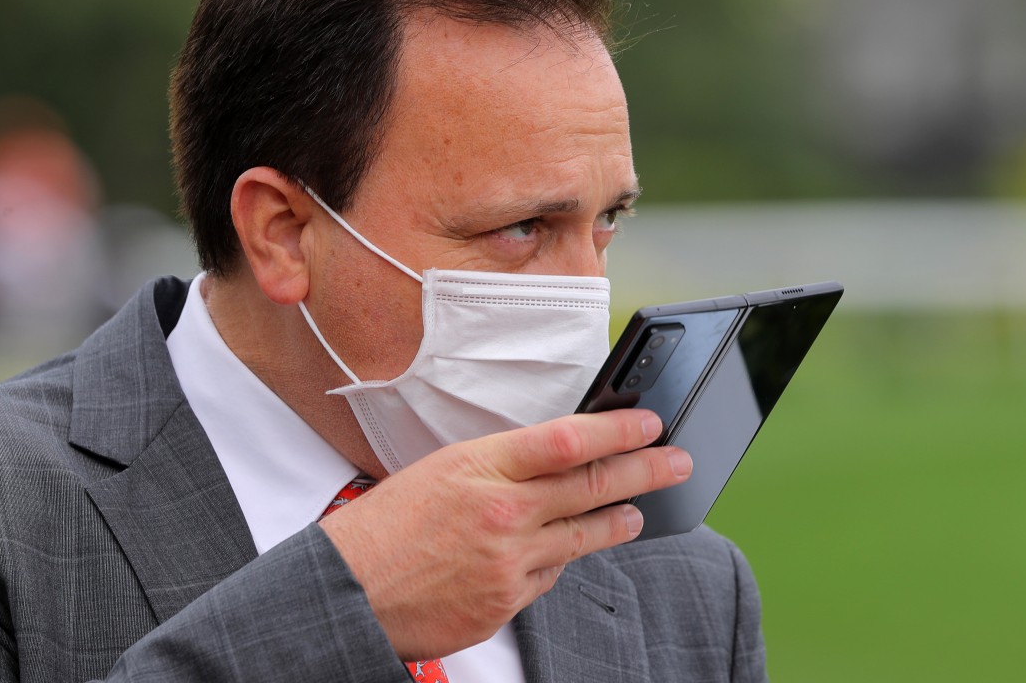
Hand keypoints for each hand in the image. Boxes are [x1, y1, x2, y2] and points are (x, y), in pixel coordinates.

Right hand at [318, 408, 691, 660]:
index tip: (648, 423)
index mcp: (482, 466)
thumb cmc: (384, 526)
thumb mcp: (441, 470)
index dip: (618, 429)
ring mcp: (509, 561)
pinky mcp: (507, 602)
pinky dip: (559, 560)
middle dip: (645, 470)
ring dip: (619, 520)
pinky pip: (550, 576)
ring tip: (638, 512)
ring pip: (584, 536)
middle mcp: (504, 512)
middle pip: (592, 485)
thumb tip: (554, 459)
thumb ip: (500, 465)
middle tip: (677, 462)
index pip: (568, 440)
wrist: (349, 590)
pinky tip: (562, 551)